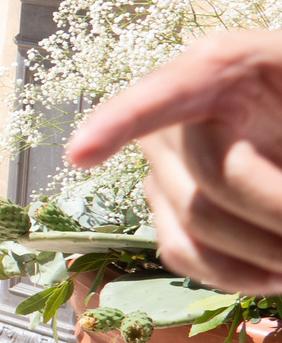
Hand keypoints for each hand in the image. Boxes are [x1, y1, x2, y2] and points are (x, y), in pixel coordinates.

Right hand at [64, 30, 281, 294]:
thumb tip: (280, 201)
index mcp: (220, 67)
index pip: (165, 92)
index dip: (120, 120)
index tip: (81, 155)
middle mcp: (176, 115)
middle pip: (214, 176)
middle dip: (280, 209)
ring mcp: (165, 163)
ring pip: (197, 222)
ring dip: (267, 250)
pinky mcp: (167, 206)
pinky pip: (183, 251)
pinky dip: (235, 273)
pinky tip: (276, 275)